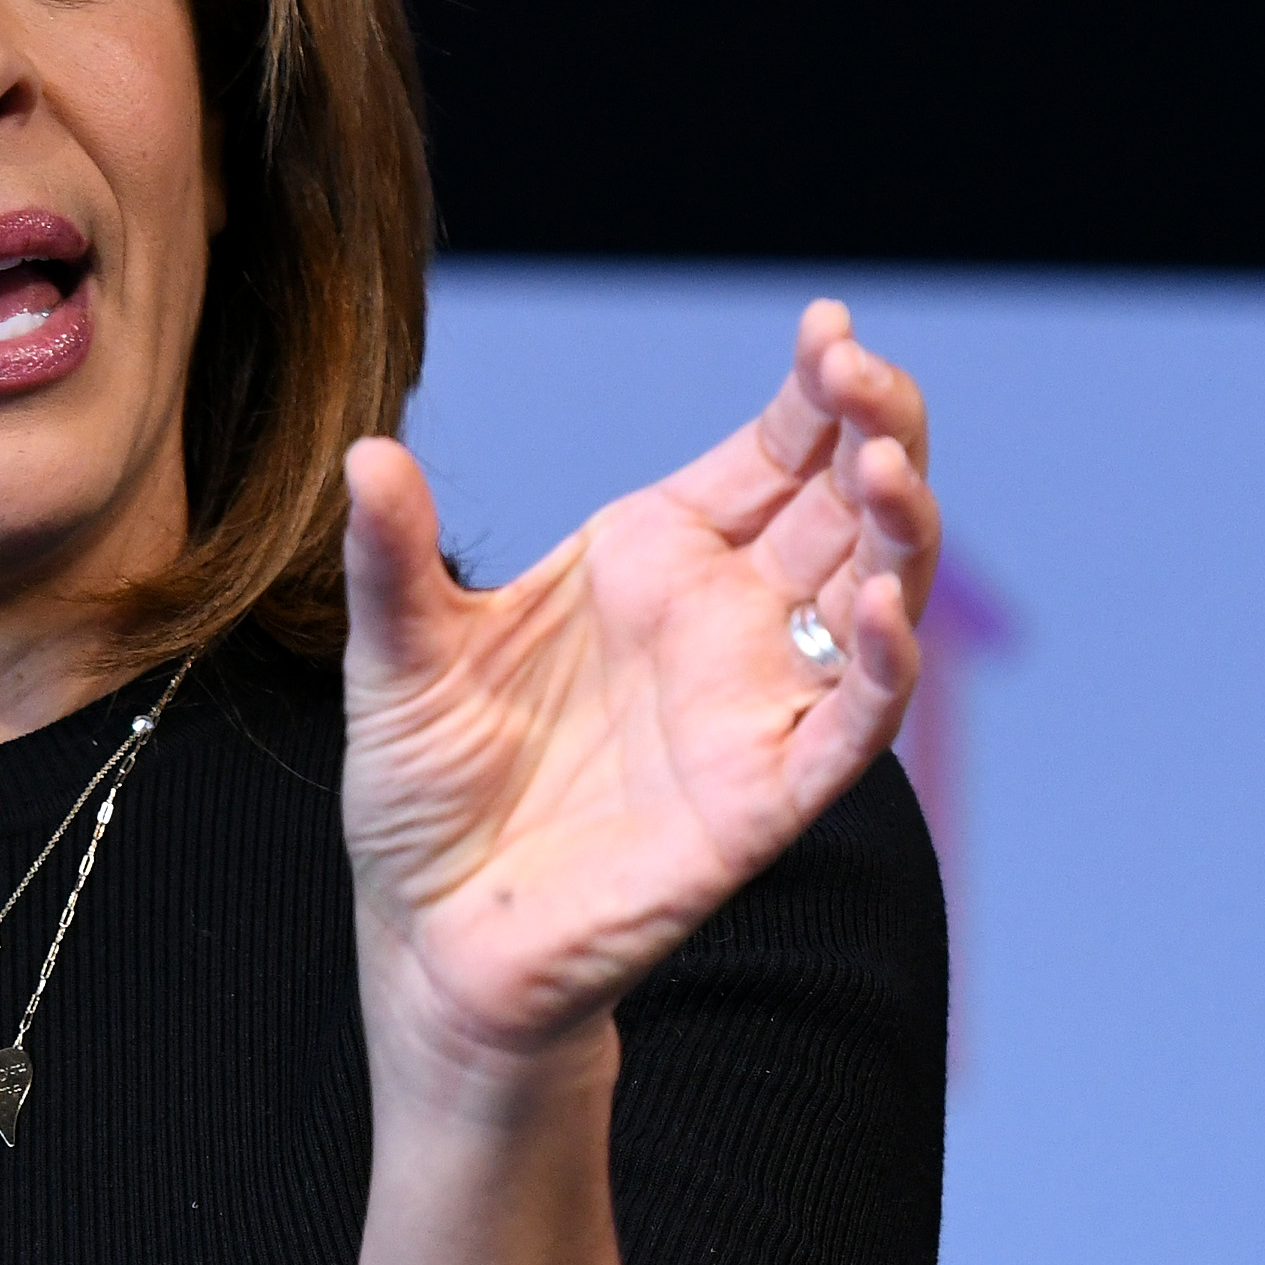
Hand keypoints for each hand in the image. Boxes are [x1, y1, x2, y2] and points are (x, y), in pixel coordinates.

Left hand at [338, 302, 932, 1099]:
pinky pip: (852, 726)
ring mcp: (753, 705)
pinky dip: (884, 669)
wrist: (430, 936)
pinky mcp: (764, 797)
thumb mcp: (397, 658)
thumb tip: (365, 453)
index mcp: (654, 558)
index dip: (816, 391)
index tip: (828, 328)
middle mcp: (723, 620)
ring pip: (875, 599)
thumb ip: (392, 559)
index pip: (773, 451)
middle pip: (846, 506)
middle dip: (877, 433)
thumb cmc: (426, 792)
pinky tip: (885, 610)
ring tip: (886, 467)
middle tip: (866, 380)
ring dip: (899, 531)